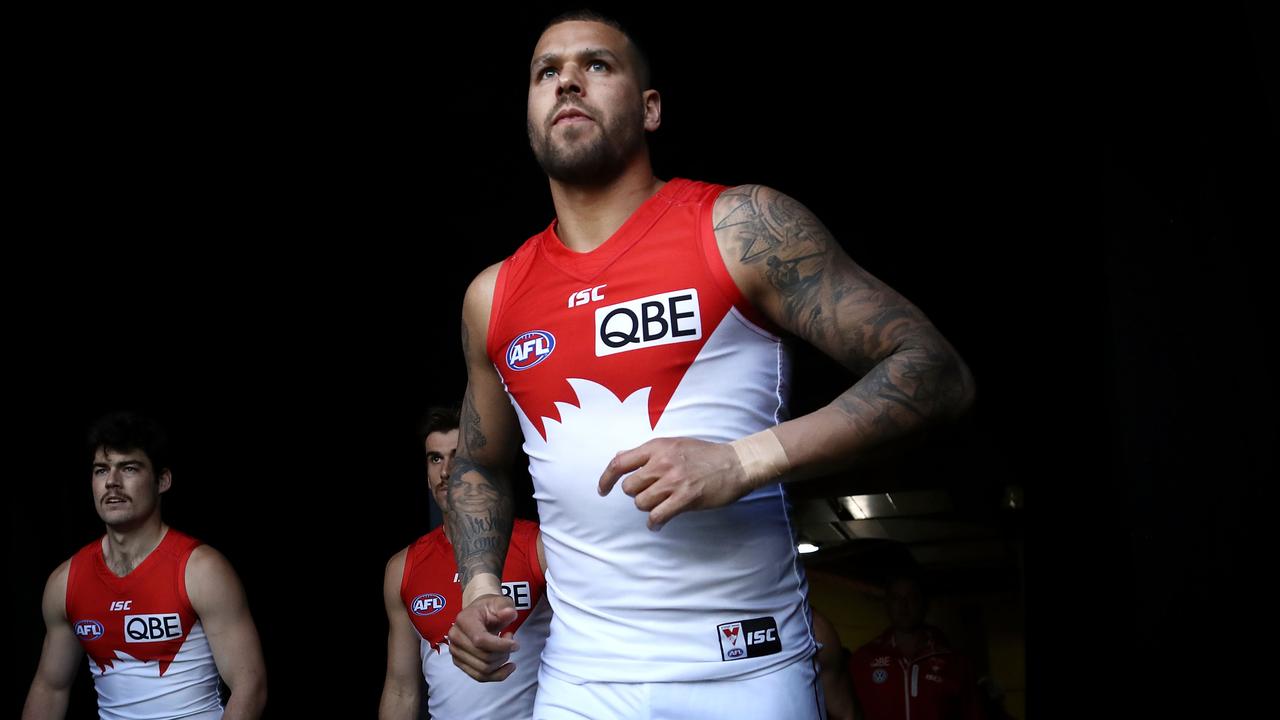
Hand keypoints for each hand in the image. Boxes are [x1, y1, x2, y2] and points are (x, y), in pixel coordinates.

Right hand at [447, 594, 518, 681]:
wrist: (479, 614)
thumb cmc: (489, 608)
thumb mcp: (500, 602)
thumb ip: (505, 607)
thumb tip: (509, 613)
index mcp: (464, 620)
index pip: (480, 640)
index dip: (501, 646)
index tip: (516, 644)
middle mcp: (455, 636)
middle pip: (483, 657)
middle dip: (503, 653)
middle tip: (511, 642)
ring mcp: (455, 651)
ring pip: (483, 670)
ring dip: (501, 662)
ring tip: (506, 649)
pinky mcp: (459, 662)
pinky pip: (479, 677)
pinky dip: (497, 675)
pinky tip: (507, 667)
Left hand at [597, 437, 753, 530]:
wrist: (736, 463)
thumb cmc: (705, 454)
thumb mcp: (673, 444)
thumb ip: (648, 453)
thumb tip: (619, 458)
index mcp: (657, 447)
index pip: (620, 462)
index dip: (606, 478)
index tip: (603, 489)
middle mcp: (662, 462)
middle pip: (629, 487)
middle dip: (636, 494)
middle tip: (650, 494)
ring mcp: (674, 481)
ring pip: (641, 502)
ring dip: (648, 507)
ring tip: (661, 505)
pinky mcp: (685, 498)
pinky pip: (657, 515)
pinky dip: (655, 522)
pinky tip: (658, 523)